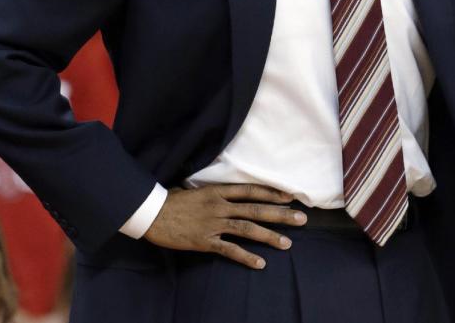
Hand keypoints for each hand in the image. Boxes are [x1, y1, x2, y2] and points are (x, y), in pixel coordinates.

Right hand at [142, 184, 306, 268]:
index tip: (291, 196)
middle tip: (302, 219)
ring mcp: (213, 223)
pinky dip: (246, 257)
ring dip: (269, 236)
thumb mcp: (198, 189)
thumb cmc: (174, 200)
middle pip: (256, 209)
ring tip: (287, 243)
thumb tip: (234, 194)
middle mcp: (220, 206)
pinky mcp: (205, 241)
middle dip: (280, 214)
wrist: (152, 213)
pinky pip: (229, 250)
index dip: (272, 193)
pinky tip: (260, 264)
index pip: (251, 190)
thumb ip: (217, 193)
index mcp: (218, 191)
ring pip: (247, 229)